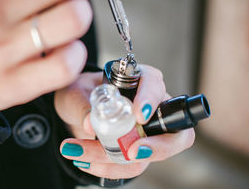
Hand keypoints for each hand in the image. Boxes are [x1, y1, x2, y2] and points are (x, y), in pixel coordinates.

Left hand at [56, 66, 194, 178]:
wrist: (73, 110)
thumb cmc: (80, 92)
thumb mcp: (75, 94)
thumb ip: (82, 106)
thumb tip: (89, 125)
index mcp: (138, 80)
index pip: (155, 85)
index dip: (151, 100)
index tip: (139, 115)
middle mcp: (151, 107)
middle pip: (175, 132)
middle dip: (157, 147)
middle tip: (132, 152)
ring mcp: (147, 133)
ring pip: (146, 154)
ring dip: (114, 160)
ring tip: (78, 152)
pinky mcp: (137, 151)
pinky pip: (131, 166)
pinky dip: (108, 168)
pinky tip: (85, 161)